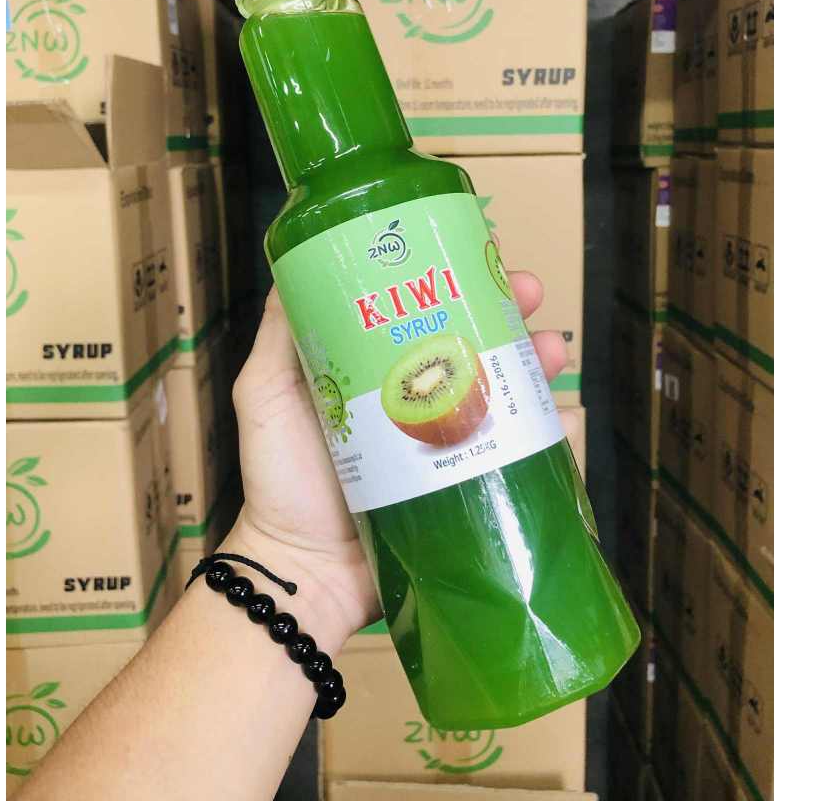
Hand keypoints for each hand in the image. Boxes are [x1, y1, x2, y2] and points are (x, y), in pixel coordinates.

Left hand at [225, 270, 572, 649]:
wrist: (302, 572)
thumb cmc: (278, 480)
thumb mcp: (266, 395)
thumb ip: (278, 338)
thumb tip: (296, 268)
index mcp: (374, 370)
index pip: (422, 310)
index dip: (454, 279)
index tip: (476, 255)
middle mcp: (415, 398)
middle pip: (472, 341)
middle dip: (508, 311)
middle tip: (530, 294)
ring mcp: (445, 442)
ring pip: (502, 389)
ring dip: (534, 361)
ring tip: (551, 349)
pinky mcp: (466, 484)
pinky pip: (515, 452)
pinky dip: (545, 430)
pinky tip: (561, 415)